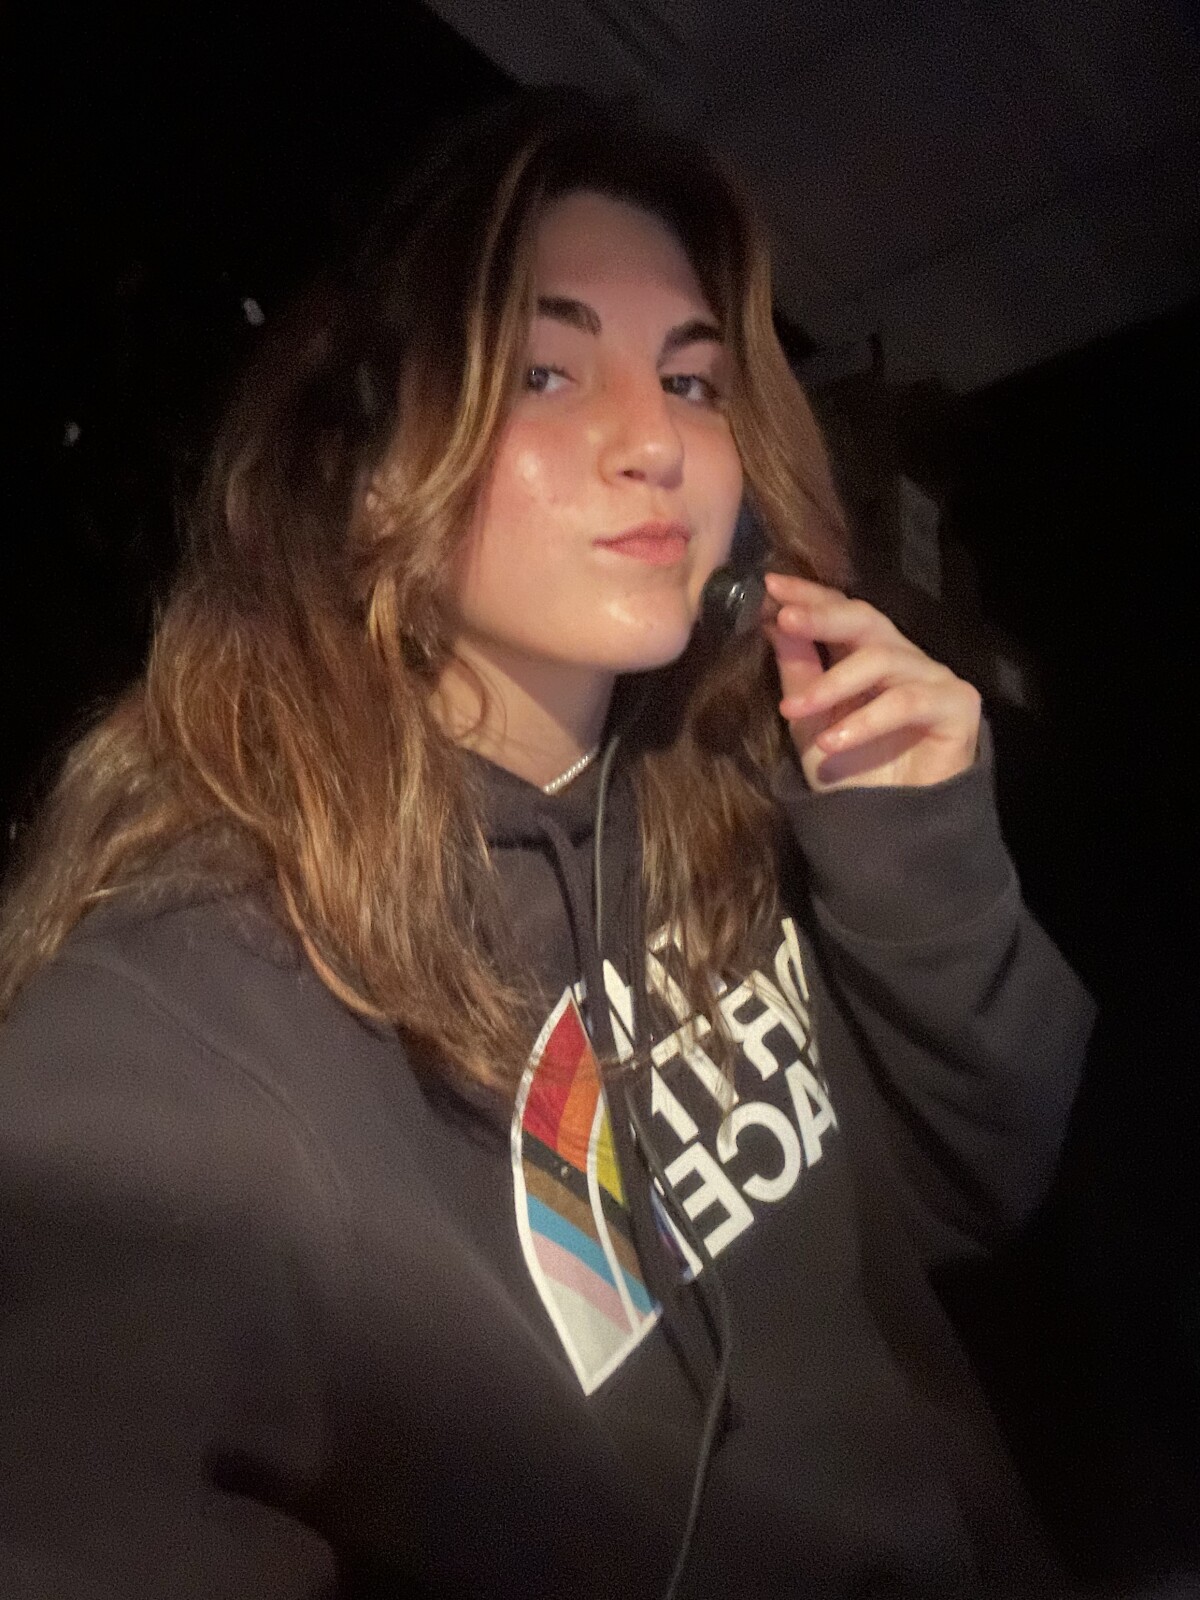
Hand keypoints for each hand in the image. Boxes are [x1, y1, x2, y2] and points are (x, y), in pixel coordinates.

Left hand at [762, 572, 981, 791]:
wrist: (886, 829)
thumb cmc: (850, 773)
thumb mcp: (809, 722)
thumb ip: (797, 672)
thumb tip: (774, 619)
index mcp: (868, 654)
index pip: (841, 611)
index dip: (809, 596)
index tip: (770, 586)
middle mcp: (903, 658)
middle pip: (866, 620)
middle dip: (822, 616)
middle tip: (784, 617)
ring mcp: (933, 678)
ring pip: (882, 660)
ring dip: (833, 684)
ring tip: (797, 712)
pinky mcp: (957, 705)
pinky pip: (908, 701)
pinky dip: (868, 720)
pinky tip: (835, 741)